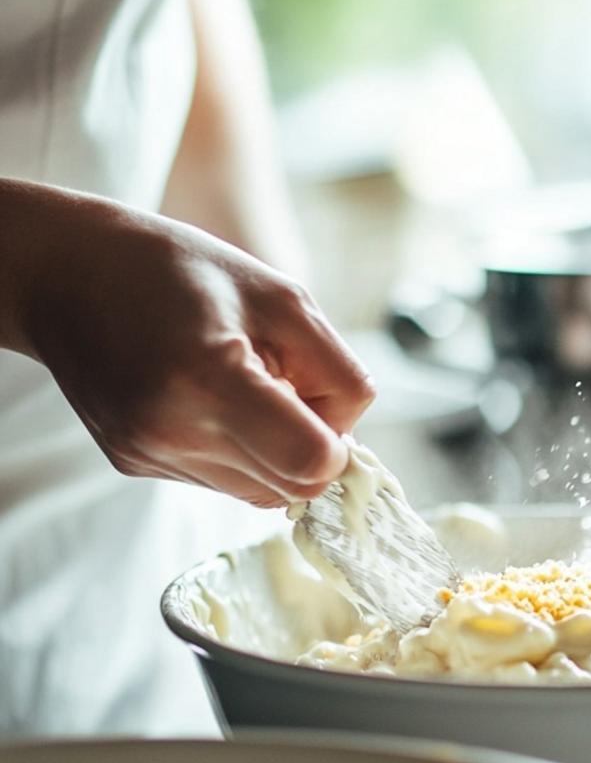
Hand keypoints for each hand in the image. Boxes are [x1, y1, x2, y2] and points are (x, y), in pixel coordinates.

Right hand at [4, 181, 372, 506]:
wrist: (68, 270)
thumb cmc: (182, 270)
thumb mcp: (282, 297)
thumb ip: (337, 373)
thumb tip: (349, 441)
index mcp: (210, 379)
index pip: (313, 464)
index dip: (336, 441)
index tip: (321, 400)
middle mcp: (173, 431)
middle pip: (293, 488)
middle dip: (309, 445)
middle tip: (286, 386)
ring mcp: (150, 454)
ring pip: (259, 492)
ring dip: (271, 449)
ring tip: (239, 385)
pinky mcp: (135, 464)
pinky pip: (219, 479)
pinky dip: (233, 447)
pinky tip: (202, 396)